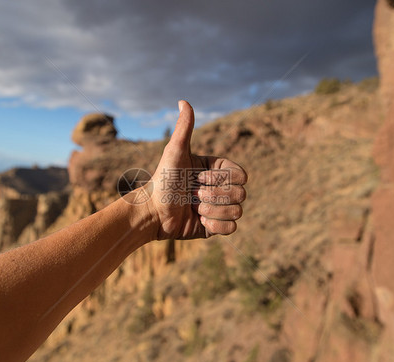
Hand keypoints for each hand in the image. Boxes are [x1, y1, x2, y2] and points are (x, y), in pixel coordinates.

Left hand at [145, 100, 246, 239]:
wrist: (152, 212)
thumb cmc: (162, 181)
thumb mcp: (174, 153)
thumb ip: (184, 128)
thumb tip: (183, 101)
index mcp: (216, 170)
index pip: (240, 174)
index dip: (222, 178)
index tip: (199, 177)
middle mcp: (220, 188)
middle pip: (241, 194)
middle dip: (214, 196)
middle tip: (192, 195)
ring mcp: (219, 207)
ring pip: (238, 211)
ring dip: (214, 210)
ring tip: (194, 208)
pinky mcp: (215, 226)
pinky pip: (232, 228)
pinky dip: (216, 225)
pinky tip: (199, 221)